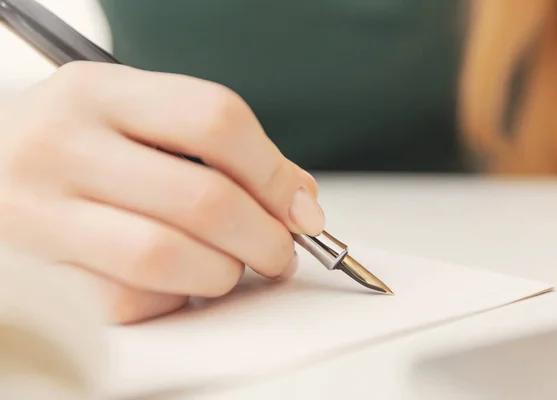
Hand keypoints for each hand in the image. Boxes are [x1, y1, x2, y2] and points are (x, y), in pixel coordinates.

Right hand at [0, 62, 322, 323]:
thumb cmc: (73, 142)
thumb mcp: (132, 114)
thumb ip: (214, 146)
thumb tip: (298, 199)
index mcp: (101, 92)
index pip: (216, 120)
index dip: (274, 172)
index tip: (301, 208)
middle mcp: (64, 143)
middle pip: (205, 199)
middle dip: (266, 237)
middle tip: (281, 251)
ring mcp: (41, 210)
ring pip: (168, 257)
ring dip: (223, 272)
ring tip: (230, 266)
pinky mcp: (39, 272)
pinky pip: (129, 299)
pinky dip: (172, 298)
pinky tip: (174, 281)